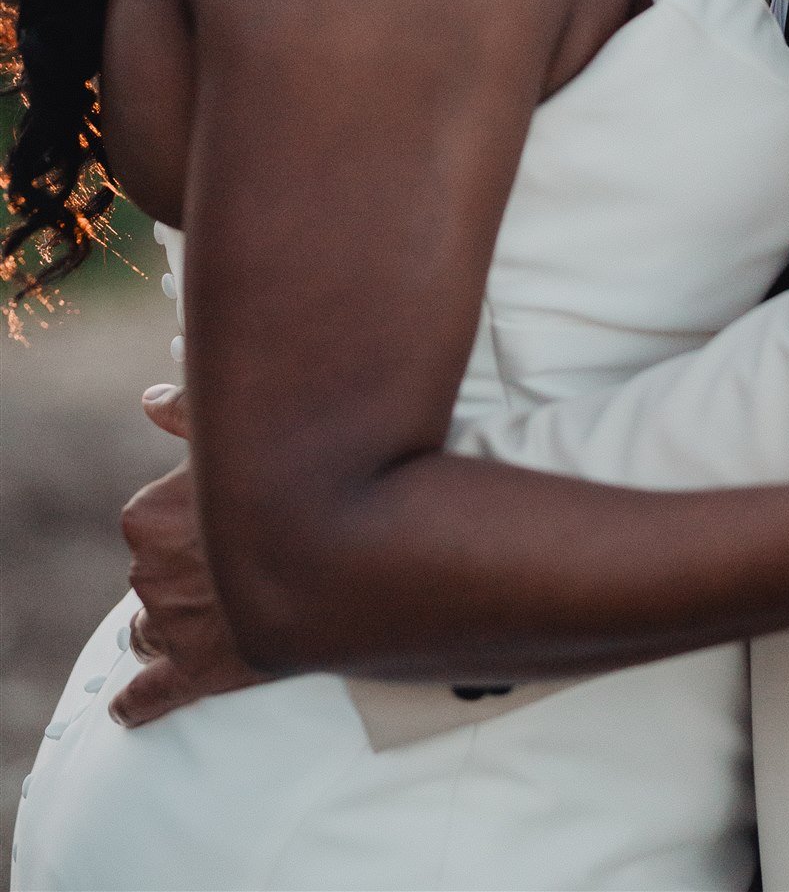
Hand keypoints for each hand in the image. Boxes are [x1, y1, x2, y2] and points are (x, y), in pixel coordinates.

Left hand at [109, 384, 268, 728]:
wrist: (341, 552)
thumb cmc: (290, 481)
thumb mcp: (238, 433)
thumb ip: (187, 414)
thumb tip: (151, 399)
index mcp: (148, 518)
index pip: (147, 525)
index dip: (184, 524)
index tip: (215, 523)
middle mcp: (148, 574)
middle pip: (152, 578)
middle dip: (184, 574)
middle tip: (232, 564)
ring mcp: (172, 626)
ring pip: (151, 630)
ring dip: (174, 624)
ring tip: (213, 616)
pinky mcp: (197, 672)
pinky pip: (153, 693)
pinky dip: (139, 702)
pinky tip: (128, 708)